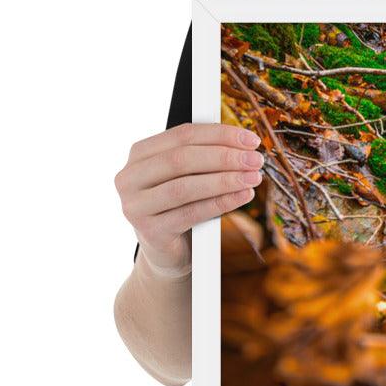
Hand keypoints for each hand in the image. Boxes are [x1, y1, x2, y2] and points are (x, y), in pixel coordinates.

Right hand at [115, 122, 263, 275]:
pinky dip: (221, 203)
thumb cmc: (181, 205)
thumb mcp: (188, 176)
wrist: (167, 251)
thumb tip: (245, 144)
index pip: (182, 134)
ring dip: (225, 180)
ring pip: (185, 187)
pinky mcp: (150, 232)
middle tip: (255, 160)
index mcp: (140, 155)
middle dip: (225, 157)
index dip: (220, 135)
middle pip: (182, 159)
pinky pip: (191, 214)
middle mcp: (130, 178)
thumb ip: (205, 155)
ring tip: (253, 178)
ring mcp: (135, 206)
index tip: (251, 140)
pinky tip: (243, 196)